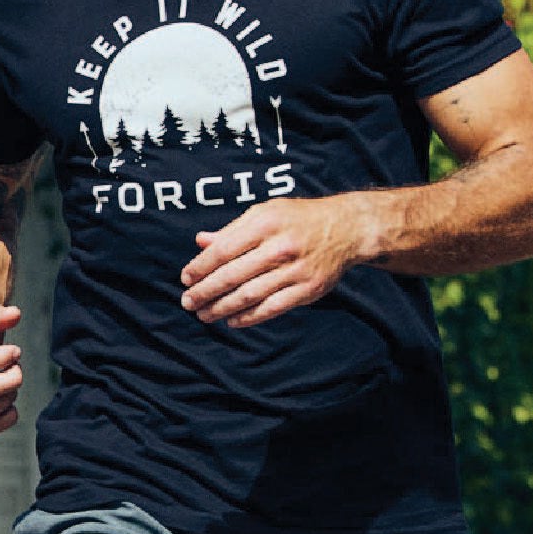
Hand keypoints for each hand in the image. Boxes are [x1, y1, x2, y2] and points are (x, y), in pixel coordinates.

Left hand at [180, 195, 374, 327]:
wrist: (347, 228)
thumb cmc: (298, 219)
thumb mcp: (265, 212)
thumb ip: (233, 229)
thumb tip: (200, 242)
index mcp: (265, 223)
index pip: (223, 249)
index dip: (201, 267)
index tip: (186, 278)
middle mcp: (280, 247)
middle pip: (232, 275)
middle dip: (205, 292)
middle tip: (187, 302)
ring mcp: (296, 270)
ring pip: (249, 295)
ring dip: (221, 308)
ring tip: (204, 315)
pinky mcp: (308, 289)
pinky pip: (272, 308)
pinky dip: (249, 317)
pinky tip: (232, 320)